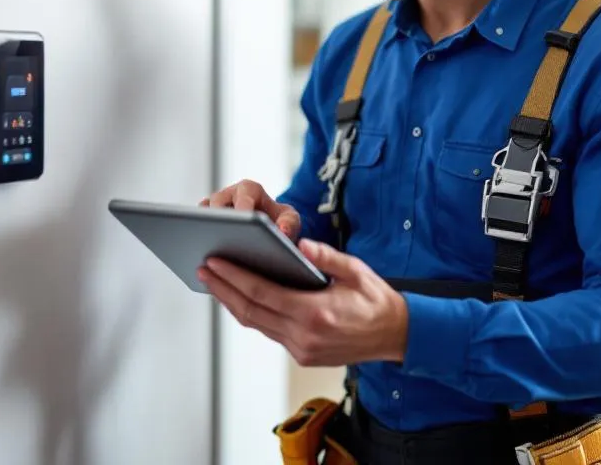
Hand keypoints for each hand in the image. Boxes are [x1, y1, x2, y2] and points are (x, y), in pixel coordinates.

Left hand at [198, 238, 408, 366]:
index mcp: (315, 314)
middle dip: (223, 289)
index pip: (262, 294)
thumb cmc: (377, 300)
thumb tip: (301, 245)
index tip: (214, 263)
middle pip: (251, 312)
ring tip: (215, 282)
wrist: (397, 336)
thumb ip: (327, 257)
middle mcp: (304, 336)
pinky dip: (253, 314)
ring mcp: (302, 350)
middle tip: (204, 270)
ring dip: (233, 303)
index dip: (234, 278)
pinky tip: (242, 298)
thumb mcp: (357, 271)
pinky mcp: (303, 355)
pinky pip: (270, 332)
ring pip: (257, 324)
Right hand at [200, 179, 301, 242]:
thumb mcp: (290, 219)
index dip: (243, 205)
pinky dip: (198, 244)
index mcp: (249, 190)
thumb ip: (290, 223)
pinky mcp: (203, 224)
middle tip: (218, 235)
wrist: (268, 231)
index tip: (243, 219)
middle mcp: (227, 195)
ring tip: (206, 252)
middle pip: (217, 203)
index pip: (245, 193)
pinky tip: (203, 264)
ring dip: (202, 231)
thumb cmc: (279, 222)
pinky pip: (196, 231)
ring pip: (202, 217)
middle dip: (217, 218)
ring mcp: (213, 210)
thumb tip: (282, 231)